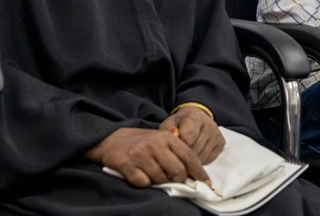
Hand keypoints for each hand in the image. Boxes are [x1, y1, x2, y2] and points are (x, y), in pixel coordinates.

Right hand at [86, 127, 209, 187]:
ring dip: (160, 181)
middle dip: (179, 179)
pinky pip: (143, 182)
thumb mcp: (163, 140)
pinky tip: (141, 175)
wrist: (113, 139)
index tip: (206, 183)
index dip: (199, 172)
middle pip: (177, 171)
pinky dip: (145, 182)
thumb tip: (193, 175)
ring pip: (161, 179)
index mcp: (168, 137)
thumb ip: (178, 153)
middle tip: (174, 180)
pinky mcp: (127, 165)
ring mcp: (141, 155)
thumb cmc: (143, 142)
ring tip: (155, 174)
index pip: (189, 157)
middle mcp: (156, 145)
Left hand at [160, 105, 223, 163]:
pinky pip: (209, 159)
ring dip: (191, 160)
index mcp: (195, 116)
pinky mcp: (221, 143)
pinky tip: (195, 154)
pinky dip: (200, 160)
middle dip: (184, 154)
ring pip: (202, 156)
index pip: (187, 136)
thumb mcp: (170, 124)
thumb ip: (168, 130)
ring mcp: (216, 134)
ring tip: (185, 154)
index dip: (178, 145)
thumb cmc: (180, 124)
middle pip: (195, 148)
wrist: (196, 120)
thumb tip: (174, 137)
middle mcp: (209, 124)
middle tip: (178, 154)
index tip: (173, 148)